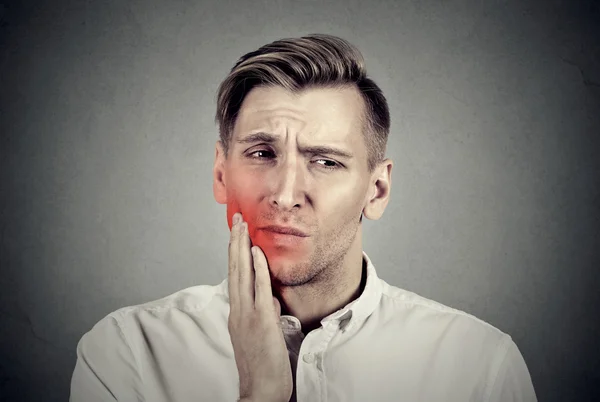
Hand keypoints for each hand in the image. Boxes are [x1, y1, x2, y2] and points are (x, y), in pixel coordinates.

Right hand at [228, 213, 292, 401]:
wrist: (261, 391)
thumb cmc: (262, 365)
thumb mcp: (261, 333)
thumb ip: (263, 312)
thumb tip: (270, 298)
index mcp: (237, 313)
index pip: (234, 276)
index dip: (235, 254)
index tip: (237, 234)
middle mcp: (238, 311)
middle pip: (234, 270)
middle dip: (235, 243)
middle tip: (236, 220)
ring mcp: (247, 316)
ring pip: (242, 275)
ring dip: (242, 248)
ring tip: (242, 226)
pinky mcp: (260, 322)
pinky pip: (259, 290)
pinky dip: (258, 269)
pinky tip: (258, 252)